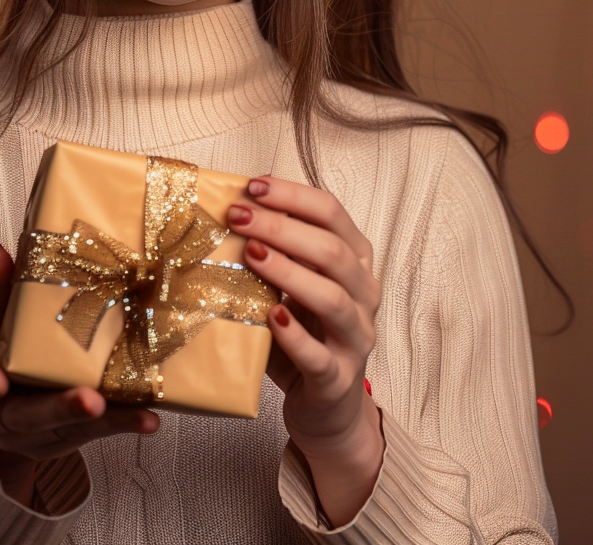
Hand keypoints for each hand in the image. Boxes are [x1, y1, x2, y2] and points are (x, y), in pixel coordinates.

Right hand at [0, 243, 159, 504]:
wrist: (9, 404)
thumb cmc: (2, 354)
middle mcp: (1, 420)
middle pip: (25, 418)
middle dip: (59, 408)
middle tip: (90, 400)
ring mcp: (35, 437)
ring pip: (67, 431)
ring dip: (104, 421)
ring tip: (137, 411)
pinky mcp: (67, 440)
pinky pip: (95, 435)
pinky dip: (123, 423)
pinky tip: (149, 417)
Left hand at [227, 177, 381, 457]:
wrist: (328, 407)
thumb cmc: (304, 333)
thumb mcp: (291, 285)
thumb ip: (274, 252)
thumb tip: (228, 209)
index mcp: (354, 262)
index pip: (332, 213)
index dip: (292, 195)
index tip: (252, 186)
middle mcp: (364, 294)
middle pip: (331, 250)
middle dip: (282, 227)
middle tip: (237, 216)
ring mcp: (356, 338)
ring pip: (333, 297)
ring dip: (288, 271)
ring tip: (250, 254)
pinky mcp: (338, 379)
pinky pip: (319, 355)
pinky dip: (294, 334)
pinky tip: (270, 315)